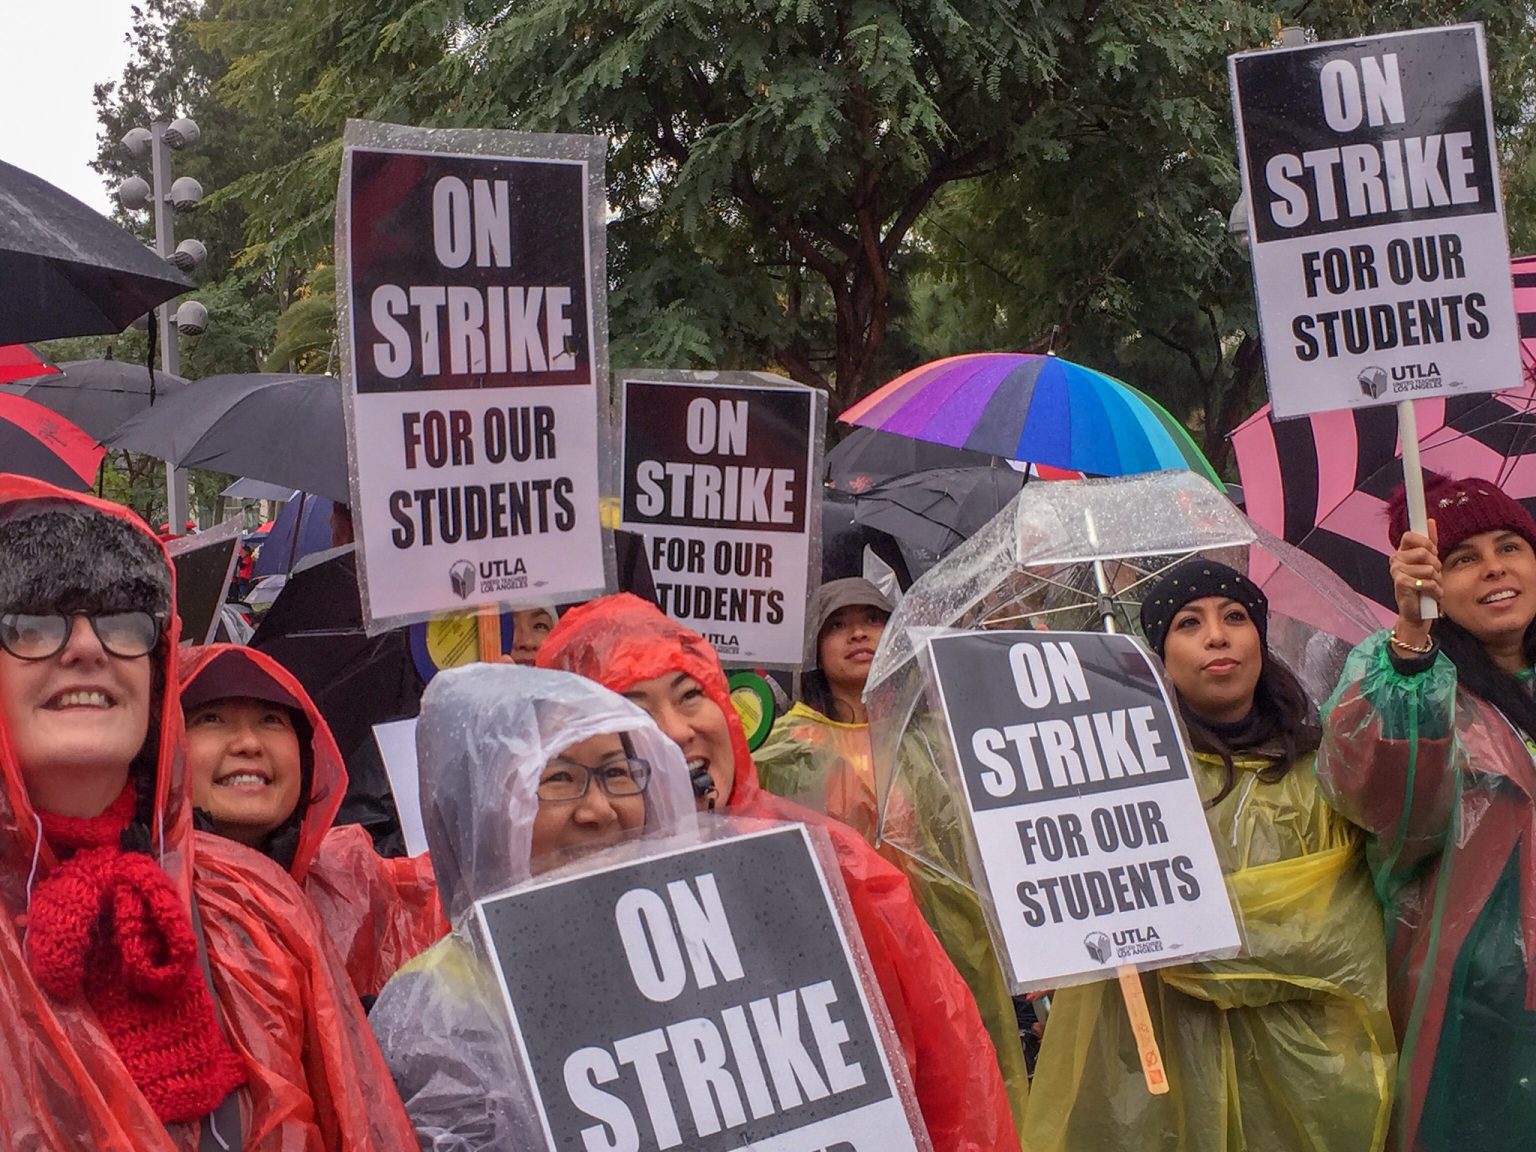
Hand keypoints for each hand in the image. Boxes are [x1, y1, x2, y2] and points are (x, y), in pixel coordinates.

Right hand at [1389, 519, 1439, 635]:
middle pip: (1424, 552)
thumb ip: (1430, 542)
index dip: (1425, 543)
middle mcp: (1396, 560)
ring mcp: (1397, 572)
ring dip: (1436, 580)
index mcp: (1402, 552)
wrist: (1418, 613)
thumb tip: (1430, 521)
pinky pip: (1427, 581)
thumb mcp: (1429, 562)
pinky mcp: (1401, 584)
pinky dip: (1434, 590)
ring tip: (1431, 587)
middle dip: (1436, 565)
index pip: (1411, 536)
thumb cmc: (1424, 587)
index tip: (1431, 552)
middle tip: (1432, 576)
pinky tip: (1429, 595)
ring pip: (1429, 568)